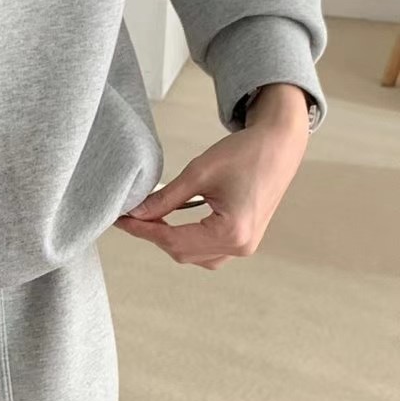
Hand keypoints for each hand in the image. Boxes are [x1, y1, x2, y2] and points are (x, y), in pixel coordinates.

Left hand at [114, 83, 309, 268]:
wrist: (280, 145)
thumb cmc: (245, 153)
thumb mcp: (199, 173)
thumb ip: (166, 198)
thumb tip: (137, 213)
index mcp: (232, 232)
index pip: (173, 240)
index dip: (142, 230)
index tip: (121, 220)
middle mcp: (241, 246)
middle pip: (182, 252)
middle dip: (154, 235)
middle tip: (130, 216)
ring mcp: (245, 246)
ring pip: (194, 255)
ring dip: (170, 240)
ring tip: (149, 218)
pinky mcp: (245, 239)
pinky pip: (209, 250)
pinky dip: (187, 239)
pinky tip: (171, 222)